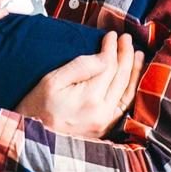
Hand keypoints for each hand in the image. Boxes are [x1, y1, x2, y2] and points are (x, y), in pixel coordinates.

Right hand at [14, 32, 142, 137]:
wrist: (32, 136)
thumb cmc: (37, 105)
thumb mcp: (53, 80)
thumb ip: (81, 67)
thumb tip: (105, 56)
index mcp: (90, 99)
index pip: (108, 67)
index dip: (111, 48)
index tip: (110, 34)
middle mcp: (103, 114)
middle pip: (122, 79)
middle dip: (126, 55)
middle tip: (126, 38)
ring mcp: (106, 124)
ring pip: (128, 94)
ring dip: (135, 72)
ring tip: (137, 54)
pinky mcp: (105, 129)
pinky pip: (125, 107)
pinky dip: (131, 91)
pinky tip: (133, 79)